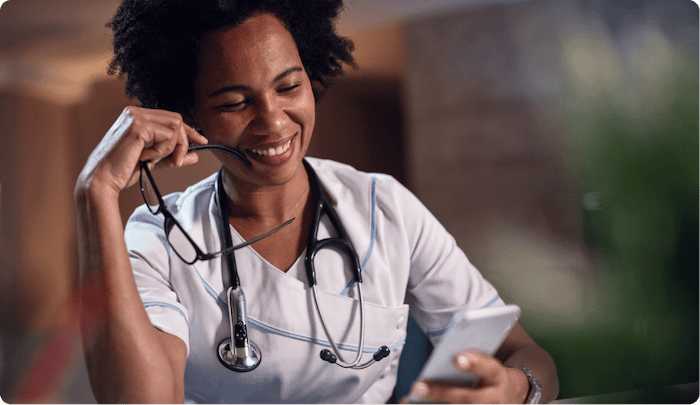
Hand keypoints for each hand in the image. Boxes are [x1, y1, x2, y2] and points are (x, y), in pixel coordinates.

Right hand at [77, 106, 207, 194]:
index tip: (201, 141)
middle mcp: (135, 112)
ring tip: (154, 160)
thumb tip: (194, 155)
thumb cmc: (121, 171)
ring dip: (172, 148)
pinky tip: (147, 158)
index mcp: (136, 117)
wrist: (103, 181)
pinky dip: (163, 151)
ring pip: (175, 126)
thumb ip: (171, 155)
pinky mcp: (138, 126)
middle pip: (177, 120)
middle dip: (183, 142)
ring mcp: (135, 116)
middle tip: (177, 162)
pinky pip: (168, 136)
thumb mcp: (153, 161)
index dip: (188, 131)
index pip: (171, 118)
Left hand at [401, 351, 528, 403]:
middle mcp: (494, 398)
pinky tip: (412, 404)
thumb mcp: (486, 364)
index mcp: (497, 376)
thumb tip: (444, 356)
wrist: (510, 395)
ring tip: (408, 400)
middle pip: (468, 399)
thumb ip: (470, 359)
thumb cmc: (489, 376)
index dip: (474, 364)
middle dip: (442, 393)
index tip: (457, 358)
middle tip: (417, 387)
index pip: (488, 368)